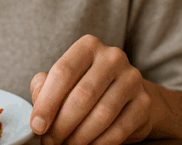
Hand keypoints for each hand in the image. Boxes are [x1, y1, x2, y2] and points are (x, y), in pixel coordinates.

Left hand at [29, 35, 153, 144]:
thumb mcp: (61, 80)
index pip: (63, 72)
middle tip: (50, 142)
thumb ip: (44, 88)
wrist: (124, 94)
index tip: (37, 126)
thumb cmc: (84, 85)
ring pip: (102, 114)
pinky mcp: (144, 103)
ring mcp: (132, 79)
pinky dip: (99, 143)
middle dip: (62, 125)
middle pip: (82, 96)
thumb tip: (38, 115)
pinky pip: (119, 129)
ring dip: (79, 137)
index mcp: (88, 46)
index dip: (46, 103)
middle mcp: (113, 58)